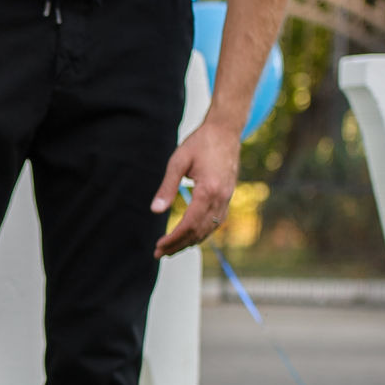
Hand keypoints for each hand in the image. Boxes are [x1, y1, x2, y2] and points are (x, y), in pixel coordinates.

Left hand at [151, 119, 239, 255]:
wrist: (225, 130)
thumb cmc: (201, 142)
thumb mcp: (178, 162)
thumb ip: (167, 187)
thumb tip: (155, 210)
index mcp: (208, 190)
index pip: (188, 225)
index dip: (173, 239)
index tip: (158, 247)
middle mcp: (220, 198)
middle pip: (198, 232)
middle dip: (178, 245)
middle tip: (160, 253)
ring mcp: (227, 198)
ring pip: (209, 230)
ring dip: (190, 242)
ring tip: (172, 249)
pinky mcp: (228, 197)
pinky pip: (216, 222)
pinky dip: (202, 232)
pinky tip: (191, 236)